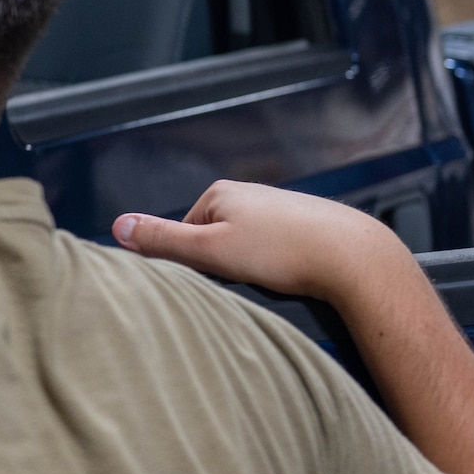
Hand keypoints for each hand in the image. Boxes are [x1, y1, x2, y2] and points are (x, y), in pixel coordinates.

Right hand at [111, 179, 409, 304]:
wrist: (354, 257)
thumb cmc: (283, 252)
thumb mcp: (211, 250)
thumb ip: (163, 240)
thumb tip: (118, 226)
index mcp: (221, 193)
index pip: (184, 230)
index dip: (194, 261)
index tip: (215, 276)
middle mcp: (250, 194)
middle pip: (216, 237)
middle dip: (225, 263)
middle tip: (246, 280)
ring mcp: (280, 207)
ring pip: (248, 244)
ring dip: (255, 265)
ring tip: (275, 277)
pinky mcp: (307, 224)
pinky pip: (278, 248)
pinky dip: (281, 264)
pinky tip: (294, 274)